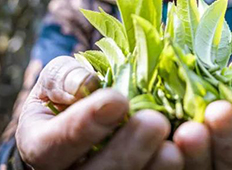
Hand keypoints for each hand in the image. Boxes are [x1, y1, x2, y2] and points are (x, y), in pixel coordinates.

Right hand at [15, 56, 183, 169]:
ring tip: (174, 147)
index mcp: (41, 148)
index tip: (117, 100)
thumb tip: (85, 82)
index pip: (55, 145)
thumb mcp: (57, 81)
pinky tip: (189, 154)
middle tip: (155, 122)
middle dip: (126, 150)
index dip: (85, 124)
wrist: (88, 120)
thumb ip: (62, 78)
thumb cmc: (69, 96)